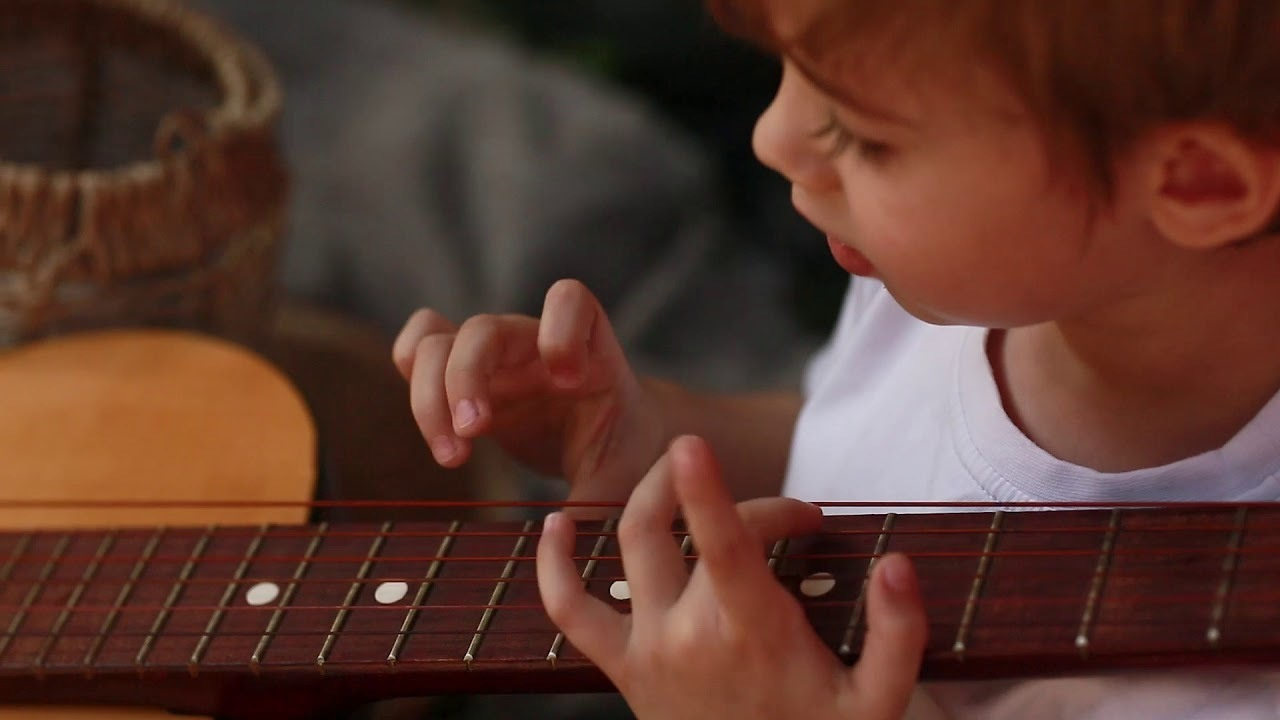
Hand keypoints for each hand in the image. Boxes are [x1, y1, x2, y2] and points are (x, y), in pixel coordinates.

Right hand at [393, 279, 664, 504]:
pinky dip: (411, 374)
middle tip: (473, 435)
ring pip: (438, 342)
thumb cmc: (625, 457)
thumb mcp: (619, 483)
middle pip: (482, 329)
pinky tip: (436, 428)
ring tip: (453, 457)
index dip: (562, 330)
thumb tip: (559, 542)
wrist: (617, 446)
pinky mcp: (466, 375)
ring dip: (430, 397)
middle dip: (466, 379)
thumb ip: (593, 507)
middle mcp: (536, 342)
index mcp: (592, 352)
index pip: (570, 300)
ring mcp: (496, 355)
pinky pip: (419, 346)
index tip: (568, 381)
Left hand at [537, 436, 927, 719]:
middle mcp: (687, 634)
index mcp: (750, 633)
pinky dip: (552, 567)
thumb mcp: (878, 701)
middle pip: (698, 530)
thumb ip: (896, 633)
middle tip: (788, 516)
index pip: (724, 545)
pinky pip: (569, 612)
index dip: (707, 490)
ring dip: (651, 493)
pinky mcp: (620, 666)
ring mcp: (646, 648)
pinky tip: (553, 524)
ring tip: (680, 464)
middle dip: (744, 501)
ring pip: (631, 543)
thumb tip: (895, 565)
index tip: (693, 440)